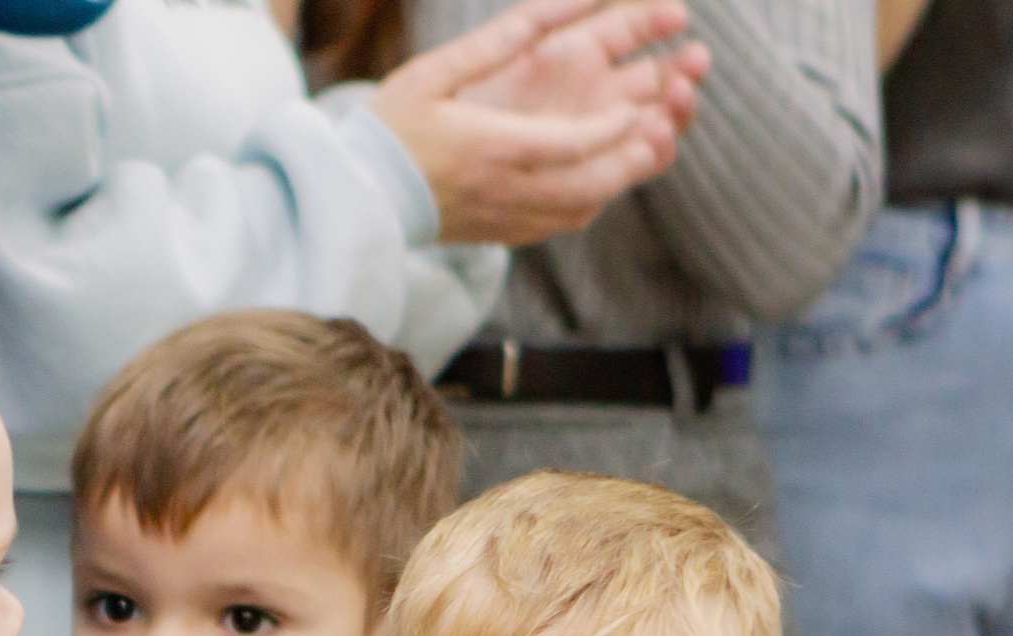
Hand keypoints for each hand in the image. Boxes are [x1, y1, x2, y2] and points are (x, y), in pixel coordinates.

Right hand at [370, 0, 709, 246]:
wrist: (356, 196)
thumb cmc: (391, 126)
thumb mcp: (435, 72)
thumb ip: (495, 44)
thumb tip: (546, 13)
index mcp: (491, 147)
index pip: (571, 144)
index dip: (612, 127)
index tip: (633, 107)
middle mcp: (505, 190)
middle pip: (589, 184)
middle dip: (629, 159)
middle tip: (656, 134)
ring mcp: (505, 218)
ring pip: (580, 209)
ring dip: (616, 183)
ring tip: (640, 155)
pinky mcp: (501, 236)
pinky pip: (559, 226)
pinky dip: (587, 203)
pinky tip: (598, 183)